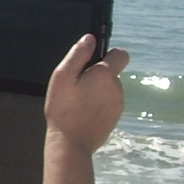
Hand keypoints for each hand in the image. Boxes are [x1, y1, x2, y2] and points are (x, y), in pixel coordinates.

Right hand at [45, 34, 128, 153]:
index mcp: (105, 75)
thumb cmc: (63, 109)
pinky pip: (108, 104)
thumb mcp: (63, 76)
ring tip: (78, 102)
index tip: (92, 62)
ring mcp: (118, 105)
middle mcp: (117, 88)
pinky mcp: (115, 118)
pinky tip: (83, 113)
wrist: (71, 144)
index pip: (121, 54)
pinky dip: (98, 105)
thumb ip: (78, 54)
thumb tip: (90, 38)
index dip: (108, 54)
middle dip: (97, 75)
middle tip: (76, 86)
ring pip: (109, 89)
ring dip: (97, 91)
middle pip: (111, 73)